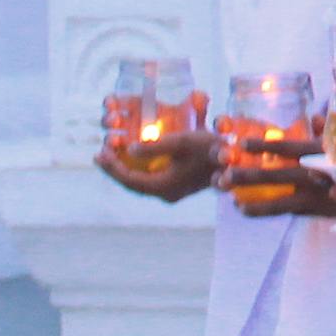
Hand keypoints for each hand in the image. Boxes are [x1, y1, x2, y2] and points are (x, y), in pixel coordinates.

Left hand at [95, 131, 218, 202]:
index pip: (129, 180)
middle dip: (115, 169)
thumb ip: (156, 146)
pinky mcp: (177, 186)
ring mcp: (172, 191)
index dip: (112, 168)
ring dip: (125, 169)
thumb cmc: (211, 148)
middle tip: (100, 155)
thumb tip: (130, 149)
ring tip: (110, 156)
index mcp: (164, 187)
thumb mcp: (183, 142)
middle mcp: (166, 193)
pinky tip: (132, 159)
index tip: (99, 154)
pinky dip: (138, 169)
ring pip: (140, 183)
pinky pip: (150, 179)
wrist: (236, 160)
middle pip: (132, 184)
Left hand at [217, 137, 335, 218]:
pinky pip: (292, 211)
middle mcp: (319, 173)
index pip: (290, 146)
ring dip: (256, 200)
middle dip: (249, 175)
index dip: (265, 145)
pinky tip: (248, 210)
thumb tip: (314, 119)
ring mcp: (320, 195)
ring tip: (232, 201)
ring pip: (281, 199)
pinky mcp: (323, 211)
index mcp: (324, 151)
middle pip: (278, 174)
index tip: (242, 142)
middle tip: (223, 176)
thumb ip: (330, 130)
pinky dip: (270, 210)